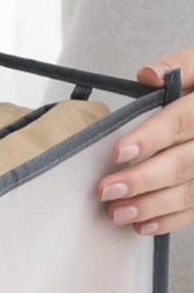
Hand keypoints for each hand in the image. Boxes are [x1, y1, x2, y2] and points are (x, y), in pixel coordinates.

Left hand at [98, 47, 193, 235]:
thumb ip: (179, 67)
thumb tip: (149, 75)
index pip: (182, 121)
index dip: (151, 137)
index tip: (119, 152)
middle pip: (184, 163)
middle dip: (143, 179)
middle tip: (106, 189)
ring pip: (190, 192)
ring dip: (151, 206)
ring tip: (117, 212)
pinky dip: (169, 220)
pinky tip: (141, 225)